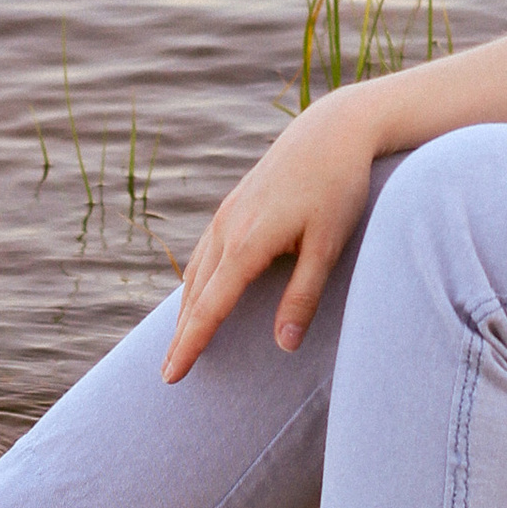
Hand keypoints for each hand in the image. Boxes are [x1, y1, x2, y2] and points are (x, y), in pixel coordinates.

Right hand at [166, 96, 375, 383]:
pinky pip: (205, 250)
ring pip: (196, 270)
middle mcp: (228, 229)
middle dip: (181, 335)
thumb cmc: (337, 188)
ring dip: (186, 308)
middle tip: (169, 375)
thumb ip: (304, 297)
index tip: (171, 377)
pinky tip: (200, 291)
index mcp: (247, 244)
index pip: (210, 307)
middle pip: (195, 294)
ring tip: (179, 341)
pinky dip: (196, 280)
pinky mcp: (235, 202)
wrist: (333, 130)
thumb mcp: (328, 246)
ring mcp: (228, 213)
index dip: (190, 345)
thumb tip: (283, 346)